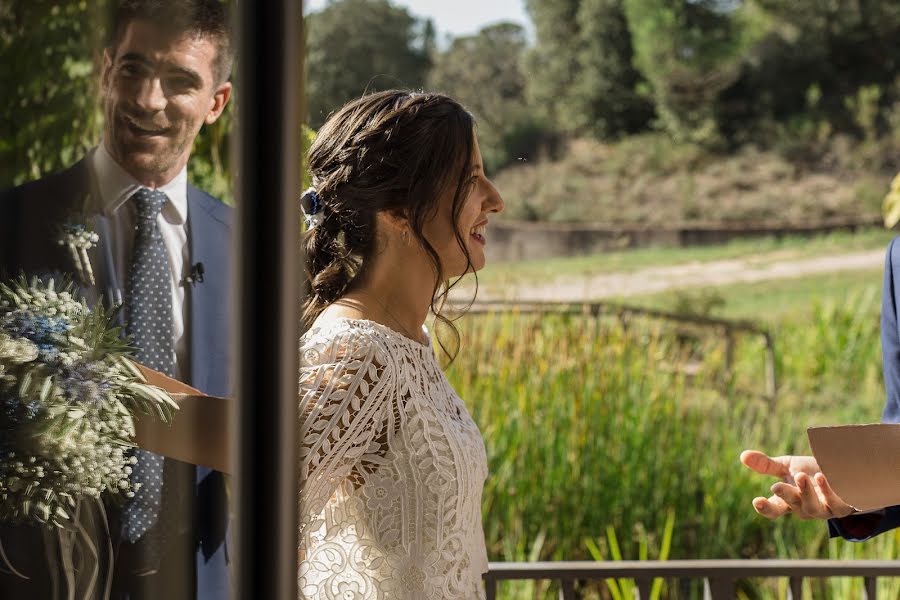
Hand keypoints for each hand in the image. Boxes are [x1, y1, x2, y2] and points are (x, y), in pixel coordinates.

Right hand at [740, 450, 854, 520]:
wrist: (847, 472)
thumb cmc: (813, 470)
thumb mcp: (788, 466)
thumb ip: (766, 464)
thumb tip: (742, 456)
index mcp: (789, 500)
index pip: (774, 510)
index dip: (765, 508)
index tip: (756, 501)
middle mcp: (805, 508)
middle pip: (793, 506)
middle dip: (785, 496)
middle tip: (776, 486)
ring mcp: (824, 510)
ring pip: (813, 508)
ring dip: (805, 493)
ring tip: (800, 476)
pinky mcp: (843, 507)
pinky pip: (835, 504)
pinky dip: (827, 492)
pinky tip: (822, 477)